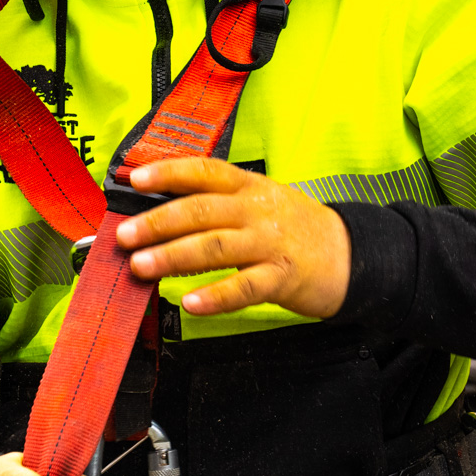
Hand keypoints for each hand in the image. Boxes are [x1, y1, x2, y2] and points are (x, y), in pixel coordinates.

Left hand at [117, 158, 352, 317]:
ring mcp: (270, 243)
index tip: (136, 180)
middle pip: (200, 210)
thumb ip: (219, 203)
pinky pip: (244, 288)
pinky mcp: (282, 277)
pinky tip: (190, 304)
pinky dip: (215, 296)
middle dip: (157, 222)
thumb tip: (160, 212)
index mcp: (248, 187)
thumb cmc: (295, 229)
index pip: (204, 171)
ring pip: (215, 247)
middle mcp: (257, 210)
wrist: (352, 255)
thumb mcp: (261, 201)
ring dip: (173, 256)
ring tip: (142, 266)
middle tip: (124, 236)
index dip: (168, 173)